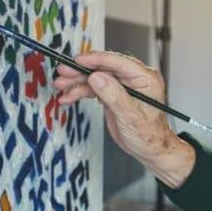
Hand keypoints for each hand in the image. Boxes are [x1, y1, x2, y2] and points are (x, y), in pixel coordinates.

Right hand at [53, 51, 194, 187]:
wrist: (150, 150)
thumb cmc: (149, 136)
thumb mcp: (131, 117)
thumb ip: (114, 96)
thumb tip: (97, 77)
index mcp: (146, 79)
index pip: (118, 62)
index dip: (96, 60)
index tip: (78, 60)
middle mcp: (135, 79)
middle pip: (104, 68)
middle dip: (81, 71)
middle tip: (63, 73)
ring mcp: (123, 86)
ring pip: (96, 77)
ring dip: (77, 82)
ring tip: (61, 86)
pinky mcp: (114, 94)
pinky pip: (95, 88)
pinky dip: (81, 92)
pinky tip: (68, 97)